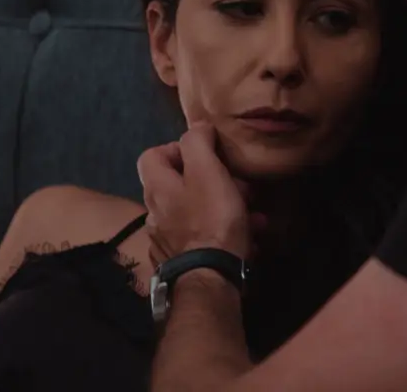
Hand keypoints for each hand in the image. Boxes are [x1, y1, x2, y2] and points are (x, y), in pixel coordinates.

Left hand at [138, 122, 250, 264]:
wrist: (210, 279)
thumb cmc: (211, 219)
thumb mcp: (208, 171)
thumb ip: (198, 143)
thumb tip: (197, 127)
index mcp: (157, 187)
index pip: (151, 155)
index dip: (177, 148)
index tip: (207, 153)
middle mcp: (154, 212)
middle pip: (177, 185)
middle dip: (211, 181)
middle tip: (240, 186)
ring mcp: (166, 240)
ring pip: (195, 213)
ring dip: (224, 209)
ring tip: (254, 215)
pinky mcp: (181, 261)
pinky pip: (202, 238)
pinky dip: (222, 234)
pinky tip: (248, 241)